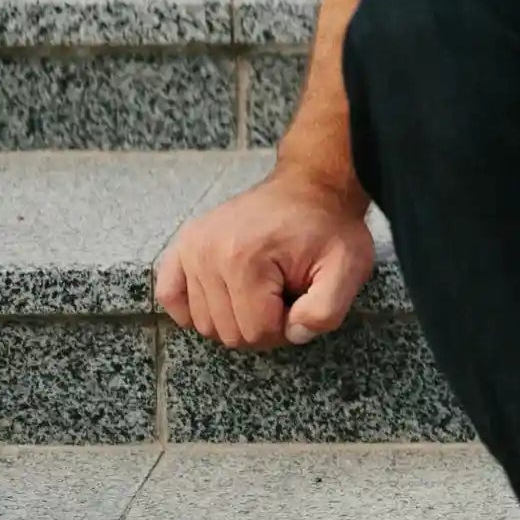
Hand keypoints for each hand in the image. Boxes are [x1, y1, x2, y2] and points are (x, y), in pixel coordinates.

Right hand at [154, 161, 375, 350]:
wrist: (313, 186)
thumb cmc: (329, 227)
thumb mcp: (349, 266)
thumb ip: (326, 311)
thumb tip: (292, 333)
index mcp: (246, 259)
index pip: (258, 332)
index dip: (287, 325)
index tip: (302, 297)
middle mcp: (209, 252)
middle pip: (229, 333)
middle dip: (262, 323)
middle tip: (285, 291)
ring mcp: (192, 246)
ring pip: (204, 324)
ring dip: (236, 315)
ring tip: (264, 284)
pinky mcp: (184, 244)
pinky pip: (170, 296)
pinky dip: (192, 307)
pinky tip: (224, 294)